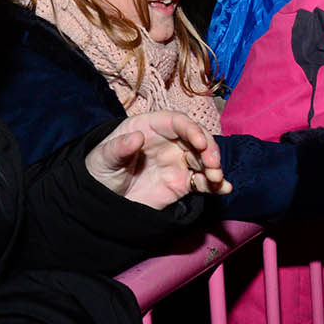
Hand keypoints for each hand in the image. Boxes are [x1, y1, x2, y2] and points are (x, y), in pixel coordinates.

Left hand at [85, 111, 230, 209]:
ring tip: (216, 179)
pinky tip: (224, 188)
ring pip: (204, 159)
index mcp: (150, 127)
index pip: (177, 122)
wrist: (100, 201)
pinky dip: (216, 184)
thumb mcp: (103, 159)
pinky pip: (203, 181)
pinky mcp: (183, 182)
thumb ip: (118, 148)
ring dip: (214, 166)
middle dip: (209, 149)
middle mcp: (169, 141)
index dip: (191, 129)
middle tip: (213, 164)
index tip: (199, 142)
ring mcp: (177, 161)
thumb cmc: (99, 171)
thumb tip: (136, 137)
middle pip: (196, 138)